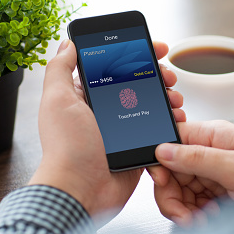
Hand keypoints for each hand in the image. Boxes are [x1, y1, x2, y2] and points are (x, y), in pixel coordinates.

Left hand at [29, 39, 184, 217]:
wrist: (81, 190)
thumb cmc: (67, 147)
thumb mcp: (57, 100)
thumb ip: (60, 68)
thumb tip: (68, 43)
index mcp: (86, 96)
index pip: (114, 66)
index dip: (136, 55)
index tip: (155, 48)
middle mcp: (105, 111)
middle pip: (138, 84)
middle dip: (159, 76)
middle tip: (169, 77)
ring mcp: (122, 130)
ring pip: (152, 106)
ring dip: (168, 99)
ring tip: (175, 100)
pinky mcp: (136, 147)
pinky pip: (157, 131)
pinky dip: (169, 125)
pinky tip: (176, 120)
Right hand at [148, 120, 233, 225]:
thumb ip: (198, 157)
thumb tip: (163, 149)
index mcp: (213, 135)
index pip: (170, 140)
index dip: (160, 161)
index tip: (163, 183)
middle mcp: (209, 151)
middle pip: (171, 171)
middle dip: (172, 195)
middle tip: (183, 215)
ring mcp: (213, 172)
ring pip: (180, 190)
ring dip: (184, 209)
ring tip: (201, 221)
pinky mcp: (217, 190)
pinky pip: (193, 202)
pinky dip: (195, 215)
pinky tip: (208, 219)